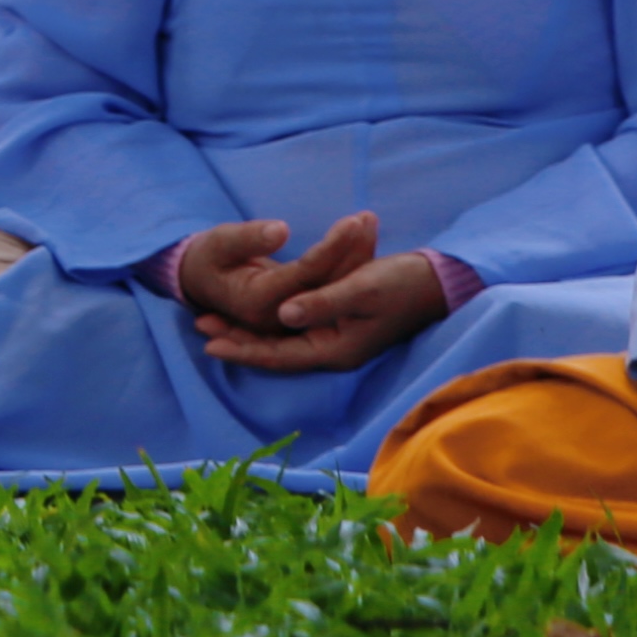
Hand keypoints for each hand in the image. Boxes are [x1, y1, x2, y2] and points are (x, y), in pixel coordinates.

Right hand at [168, 211, 369, 334]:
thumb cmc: (207, 258)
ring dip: (353, 256)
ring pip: (331, 289)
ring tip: (369, 222)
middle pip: (325, 285)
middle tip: (368, 219)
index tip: (353, 221)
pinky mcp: (300, 312)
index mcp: (258, 301)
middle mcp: (279, 317)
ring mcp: (291, 318)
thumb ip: (248, 238)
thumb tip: (281, 230)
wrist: (201, 282)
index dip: (331, 248)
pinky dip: (344, 263)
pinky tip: (361, 238)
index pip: (305, 275)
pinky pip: (327, 289)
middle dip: (350, 252)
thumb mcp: (219, 242)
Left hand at [178, 210, 445, 374]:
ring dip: (250, 330)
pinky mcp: (340, 323)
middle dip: (238, 340)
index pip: (279, 356)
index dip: (243, 349)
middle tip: (199, 326)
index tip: (208, 343)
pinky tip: (254, 313)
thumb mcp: (360, 288)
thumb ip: (321, 302)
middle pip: (276, 351)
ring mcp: (337, 338)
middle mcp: (333, 350)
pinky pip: (295, 327)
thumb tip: (282, 315)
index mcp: (336, 349)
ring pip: (283, 339)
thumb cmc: (401, 283)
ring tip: (216, 320)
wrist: (437, 280)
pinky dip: (271, 321)